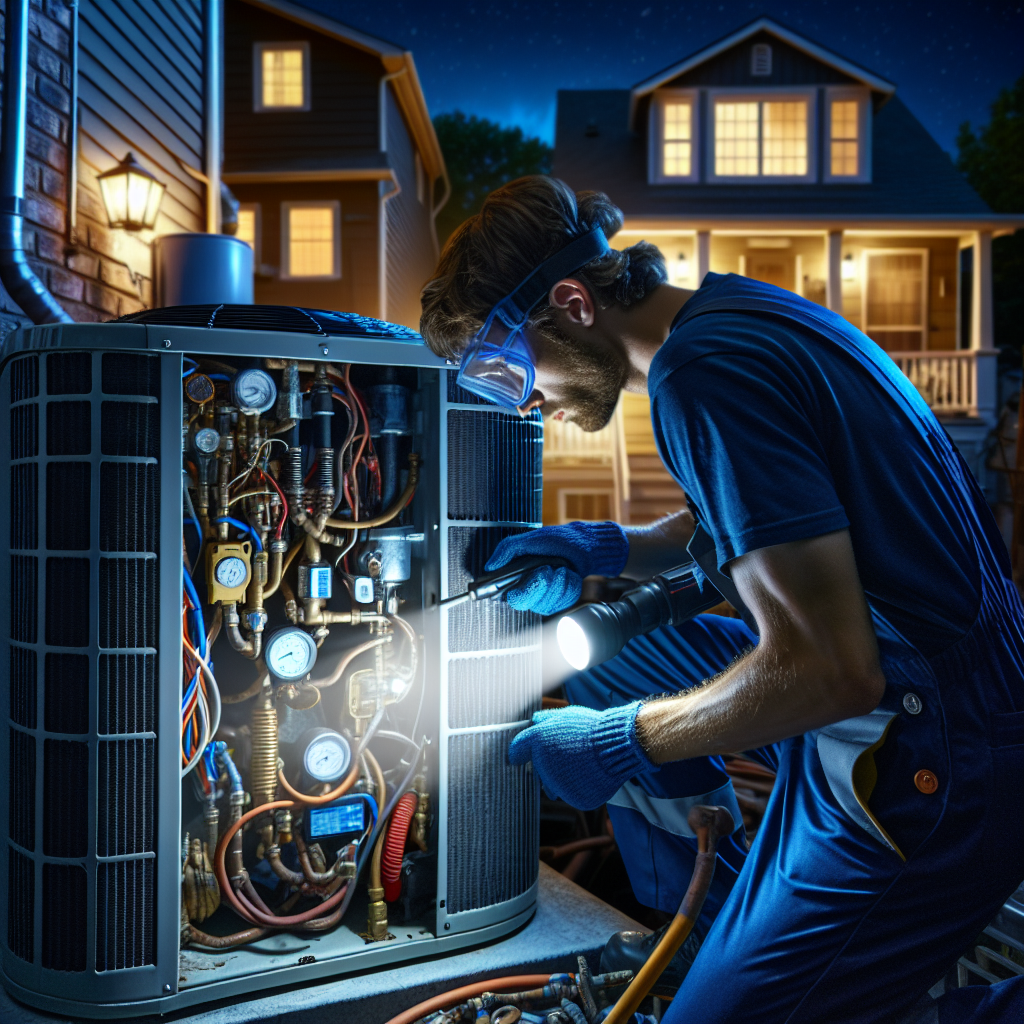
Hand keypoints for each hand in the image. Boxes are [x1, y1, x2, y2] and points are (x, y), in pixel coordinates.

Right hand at [486, 521, 628, 614]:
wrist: (587, 546)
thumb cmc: (560, 541)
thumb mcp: (532, 539)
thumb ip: (508, 549)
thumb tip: (490, 566)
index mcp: (516, 575)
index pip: (509, 597)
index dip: (520, 591)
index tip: (536, 576)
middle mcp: (528, 589)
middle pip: (528, 604)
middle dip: (542, 585)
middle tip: (549, 569)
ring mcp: (544, 597)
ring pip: (545, 606)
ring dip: (558, 584)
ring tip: (562, 569)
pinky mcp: (559, 602)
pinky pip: (562, 605)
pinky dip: (569, 588)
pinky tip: (570, 576)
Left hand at [508, 701, 654, 809]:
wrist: (616, 745)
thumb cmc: (592, 728)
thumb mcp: (568, 715)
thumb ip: (546, 719)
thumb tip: (533, 720)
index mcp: (539, 741)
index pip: (517, 750)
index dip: (517, 753)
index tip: (517, 757)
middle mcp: (544, 765)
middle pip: (537, 772)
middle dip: (546, 767)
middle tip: (566, 758)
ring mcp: (560, 785)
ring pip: (555, 786)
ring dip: (563, 779)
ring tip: (582, 764)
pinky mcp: (576, 799)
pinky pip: (573, 795)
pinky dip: (580, 788)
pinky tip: (591, 775)